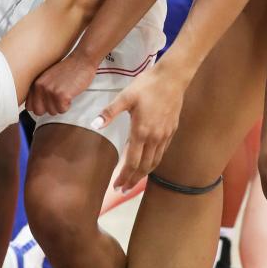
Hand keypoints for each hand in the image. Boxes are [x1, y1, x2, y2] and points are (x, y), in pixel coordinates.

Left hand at [27, 51, 96, 116]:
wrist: (81, 60)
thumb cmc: (67, 70)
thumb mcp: (47, 77)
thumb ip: (39, 89)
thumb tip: (34, 107)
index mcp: (35, 83)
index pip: (29, 106)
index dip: (40, 107)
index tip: (48, 102)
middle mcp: (40, 86)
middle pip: (39, 112)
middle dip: (49, 108)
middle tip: (58, 98)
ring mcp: (50, 90)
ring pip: (52, 112)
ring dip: (60, 105)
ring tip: (65, 92)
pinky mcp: (61, 94)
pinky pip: (62, 110)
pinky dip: (68, 105)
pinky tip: (70, 94)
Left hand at [93, 65, 183, 191]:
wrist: (172, 78)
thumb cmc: (146, 85)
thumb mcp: (125, 97)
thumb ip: (109, 112)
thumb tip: (94, 125)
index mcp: (141, 132)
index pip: (132, 162)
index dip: (124, 177)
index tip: (117, 187)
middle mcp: (155, 138)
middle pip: (144, 167)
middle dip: (133, 180)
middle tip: (123, 190)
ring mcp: (165, 135)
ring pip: (155, 162)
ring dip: (144, 174)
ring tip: (134, 181)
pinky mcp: (171, 131)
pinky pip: (162, 152)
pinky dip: (154, 162)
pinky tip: (148, 162)